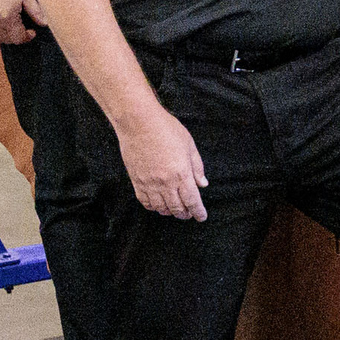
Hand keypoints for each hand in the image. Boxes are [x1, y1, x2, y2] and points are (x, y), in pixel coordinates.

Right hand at [0, 0, 36, 44]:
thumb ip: (35, 11)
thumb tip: (44, 24)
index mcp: (7, 16)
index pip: (18, 38)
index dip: (27, 36)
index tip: (31, 31)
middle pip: (7, 40)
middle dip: (17, 35)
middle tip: (21, 26)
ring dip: (4, 37)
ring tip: (10, 26)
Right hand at [120, 101, 209, 221]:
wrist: (138, 122)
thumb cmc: (166, 129)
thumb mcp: (189, 145)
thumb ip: (197, 166)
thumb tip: (203, 184)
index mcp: (181, 173)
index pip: (192, 201)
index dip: (198, 212)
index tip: (201, 217)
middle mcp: (165, 182)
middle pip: (177, 208)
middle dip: (185, 214)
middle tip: (189, 214)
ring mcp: (149, 183)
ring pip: (160, 208)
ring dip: (169, 211)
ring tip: (174, 210)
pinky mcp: (136, 180)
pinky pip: (145, 201)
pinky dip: (153, 206)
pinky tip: (157, 204)